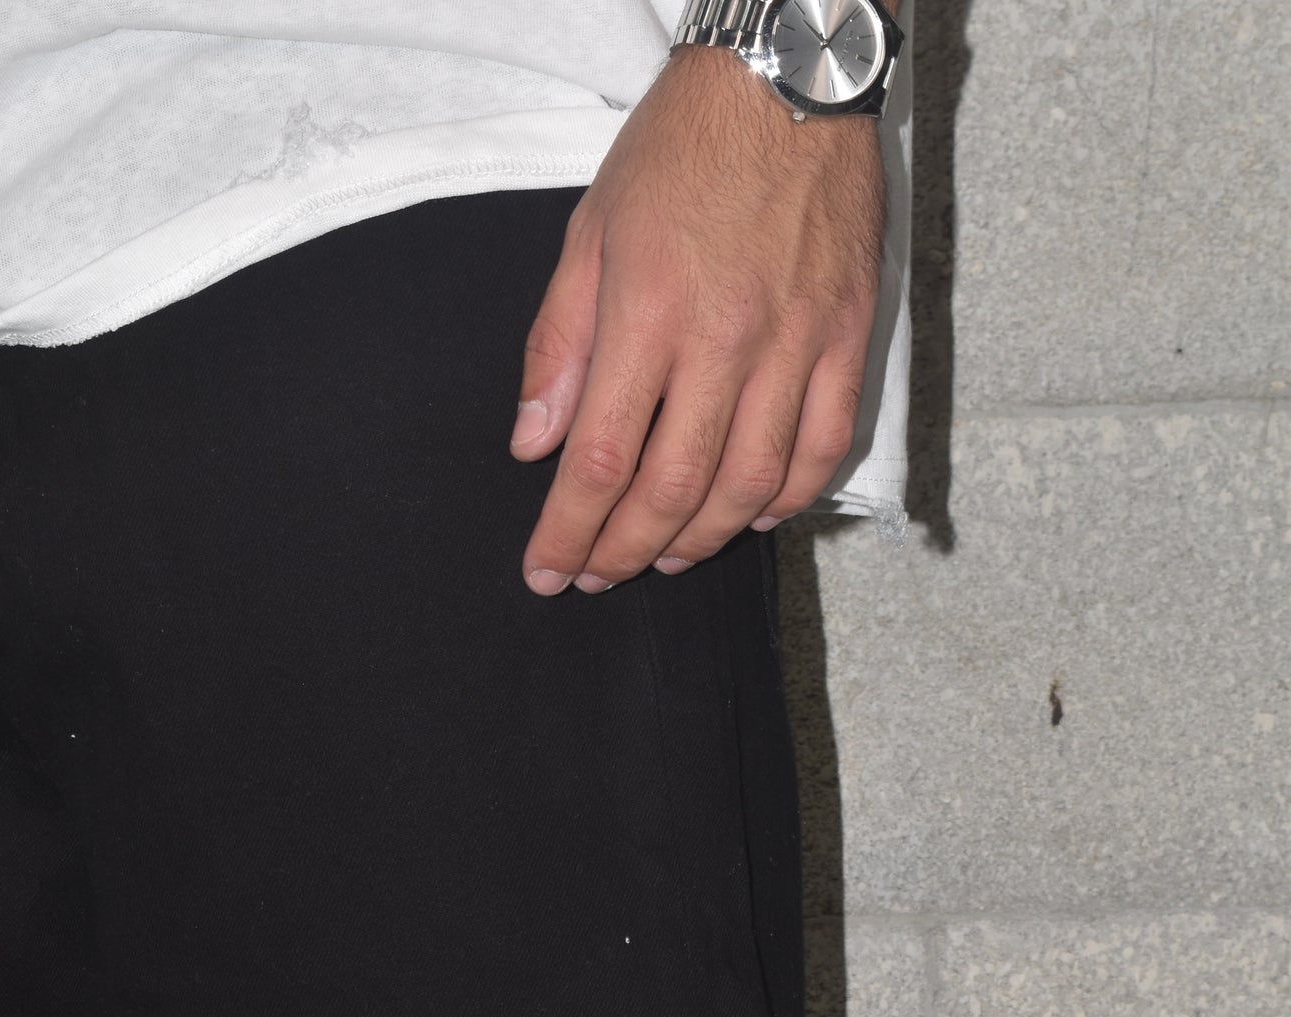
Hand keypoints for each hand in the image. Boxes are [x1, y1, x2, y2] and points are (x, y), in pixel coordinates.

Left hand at [512, 50, 884, 591]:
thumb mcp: (590, 231)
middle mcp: (726, 336)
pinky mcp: (847, 333)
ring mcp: (795, 340)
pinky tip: (749, 515)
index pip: (602, 458)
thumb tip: (535, 444)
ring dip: (699, 539)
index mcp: (649, 310)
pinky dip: (786, 499)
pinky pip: (823, 446)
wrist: (785, 75)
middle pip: (673, 488)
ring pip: (748, 484)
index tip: (547, 568)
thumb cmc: (681, 148)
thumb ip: (560, 344)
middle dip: (625, 552)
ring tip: (663, 558)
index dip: (570, 531)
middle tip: (596, 575)